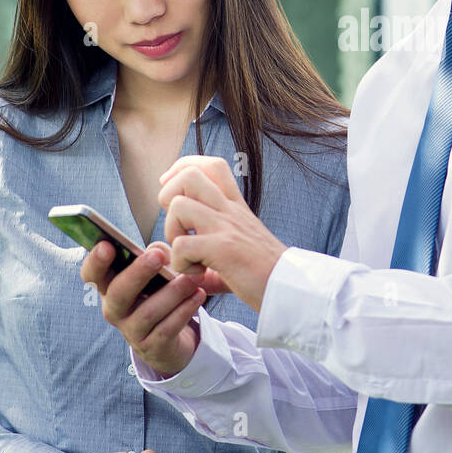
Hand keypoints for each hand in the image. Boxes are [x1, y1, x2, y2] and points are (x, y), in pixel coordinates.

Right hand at [80, 239, 204, 375]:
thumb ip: (156, 256)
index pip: (91, 274)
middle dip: (137, 273)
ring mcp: (131, 331)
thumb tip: (159, 251)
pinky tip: (198, 295)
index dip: (95, 261)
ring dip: (172, 292)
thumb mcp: (155, 273)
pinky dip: (184, 311)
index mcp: (109, 287)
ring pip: (148, 312)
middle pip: (118, 293)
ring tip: (192, 278)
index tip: (107, 245)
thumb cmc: (158, 295)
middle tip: (156, 256)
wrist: (169, 339)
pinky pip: (167, 329)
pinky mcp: (152, 347)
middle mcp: (114, 310)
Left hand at [157, 156, 288, 312]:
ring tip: (187, 252)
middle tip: (178, 224)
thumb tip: (161, 254)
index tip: (173, 190)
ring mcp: (226, 227)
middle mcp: (230, 210)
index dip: (184, 167)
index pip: (211, 165)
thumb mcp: (233, 250)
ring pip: (178, 205)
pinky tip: (198, 273)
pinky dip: (181, 264)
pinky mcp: (224, 249)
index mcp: (235, 206)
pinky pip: (182, 246)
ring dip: (172, 231)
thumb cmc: (261, 273)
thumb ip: (197, 251)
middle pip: (189, 174)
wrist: (290, 287)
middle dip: (169, 196)